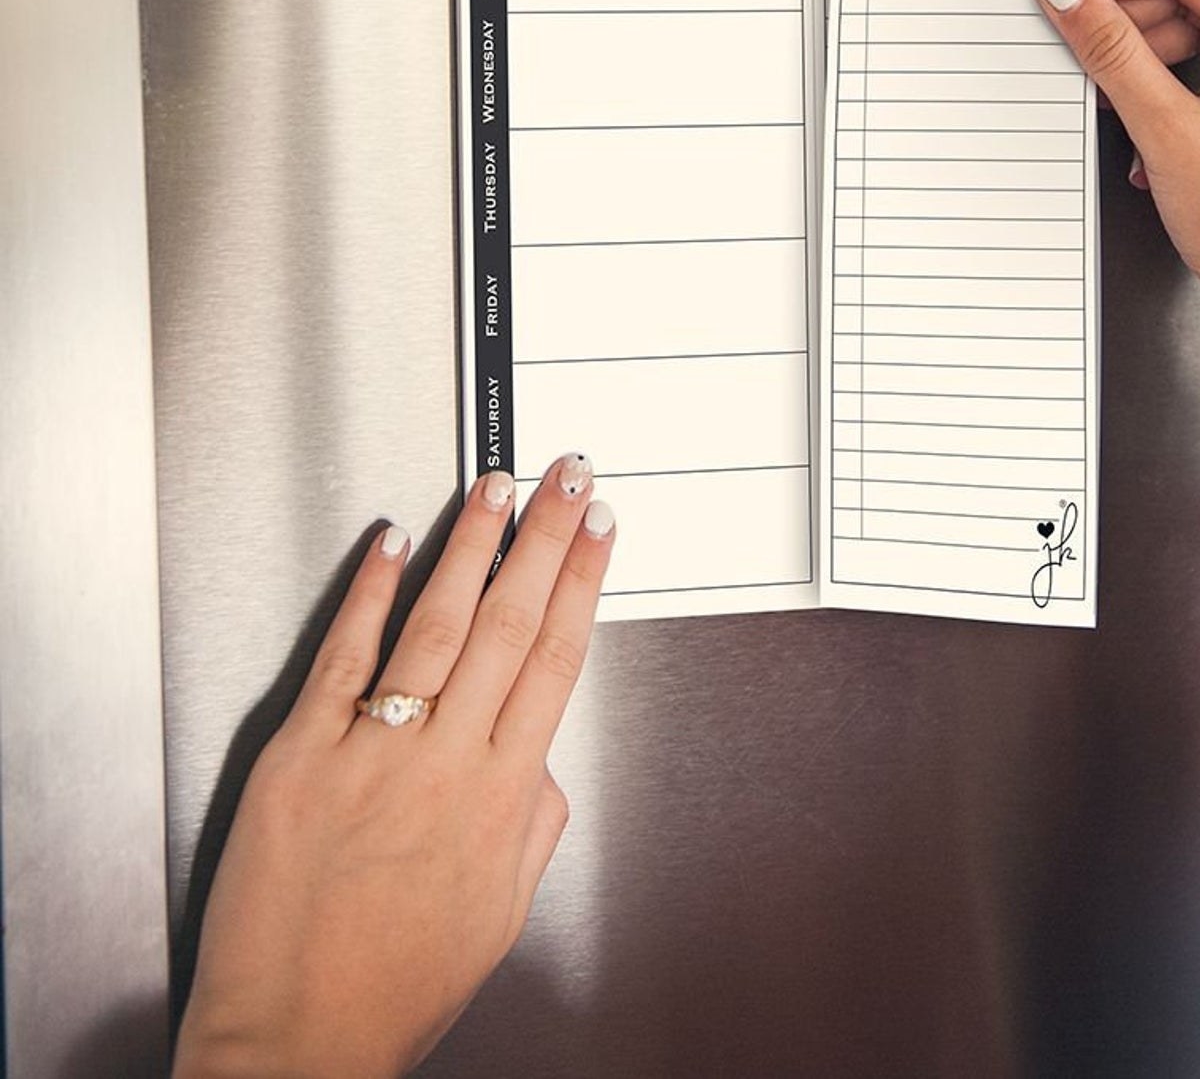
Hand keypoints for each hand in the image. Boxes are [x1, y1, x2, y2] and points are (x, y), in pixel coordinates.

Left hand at [173, 457, 614, 1078]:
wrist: (295, 1045)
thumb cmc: (394, 988)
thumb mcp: (501, 913)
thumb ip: (534, 823)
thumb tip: (543, 762)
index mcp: (502, 798)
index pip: (556, 660)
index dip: (584, 584)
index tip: (601, 531)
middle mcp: (444, 764)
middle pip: (508, 624)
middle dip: (546, 539)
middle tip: (568, 479)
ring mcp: (371, 753)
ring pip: (435, 624)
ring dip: (472, 546)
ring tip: (495, 488)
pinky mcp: (299, 756)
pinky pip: (344, 657)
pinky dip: (369, 594)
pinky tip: (391, 544)